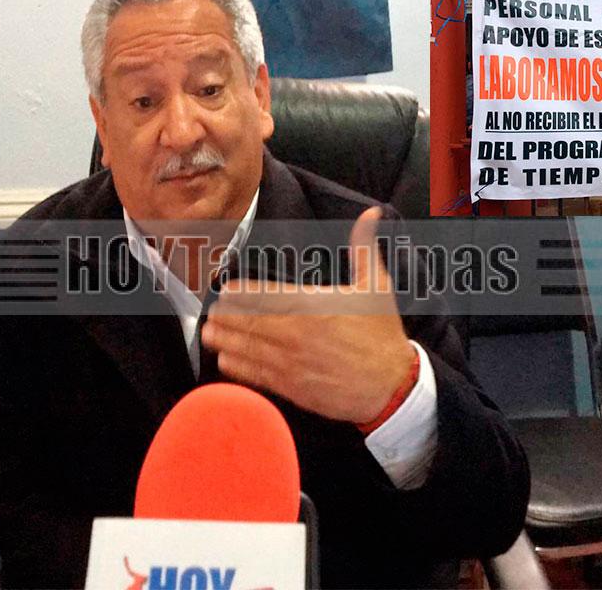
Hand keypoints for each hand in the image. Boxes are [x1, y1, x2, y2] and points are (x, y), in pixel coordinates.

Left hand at [202, 206, 416, 422]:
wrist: (392, 385)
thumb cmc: (382, 334)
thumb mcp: (377, 285)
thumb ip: (364, 247)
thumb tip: (371, 213)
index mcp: (310, 303)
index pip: (260, 294)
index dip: (237, 292)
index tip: (224, 290)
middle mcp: (295, 331)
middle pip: (246, 320)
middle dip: (224, 316)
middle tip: (211, 312)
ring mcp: (290, 361)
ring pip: (245, 348)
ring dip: (223, 340)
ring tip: (209, 333)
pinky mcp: (291, 387)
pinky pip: (255, 375)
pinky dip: (236, 367)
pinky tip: (225, 361)